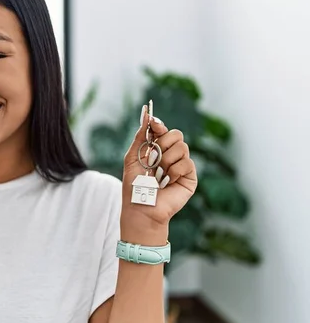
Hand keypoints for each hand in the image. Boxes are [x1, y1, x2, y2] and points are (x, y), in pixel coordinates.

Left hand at [121, 105, 197, 229]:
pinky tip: (167, 182)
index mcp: (156, 149)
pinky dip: (173, 172)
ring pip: (182, 147)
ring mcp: (181, 165)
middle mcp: (170, 155)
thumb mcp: (132, 158)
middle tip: (153, 158)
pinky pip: (186, 163)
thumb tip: (146, 115)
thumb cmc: (134, 186)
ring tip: (158, 175)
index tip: (153, 123)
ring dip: (165, 161)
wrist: (141, 207)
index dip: (159, 125)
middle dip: (162, 144)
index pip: (162, 130)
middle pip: (176, 134)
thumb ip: (140, 137)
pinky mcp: (190, 176)